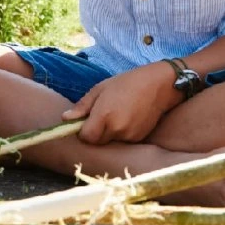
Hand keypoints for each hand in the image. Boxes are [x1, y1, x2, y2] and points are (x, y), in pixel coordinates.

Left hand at [62, 62, 182, 144]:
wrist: (160, 84)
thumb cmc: (127, 82)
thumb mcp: (101, 89)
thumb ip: (82, 106)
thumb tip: (65, 118)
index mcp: (104, 115)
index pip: (85, 137)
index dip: (83, 131)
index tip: (87, 120)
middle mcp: (117, 129)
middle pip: (97, 141)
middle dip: (96, 133)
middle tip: (103, 114)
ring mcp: (129, 136)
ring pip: (111, 142)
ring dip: (110, 133)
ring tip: (119, 113)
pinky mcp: (139, 138)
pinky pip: (123, 141)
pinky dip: (122, 133)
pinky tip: (129, 117)